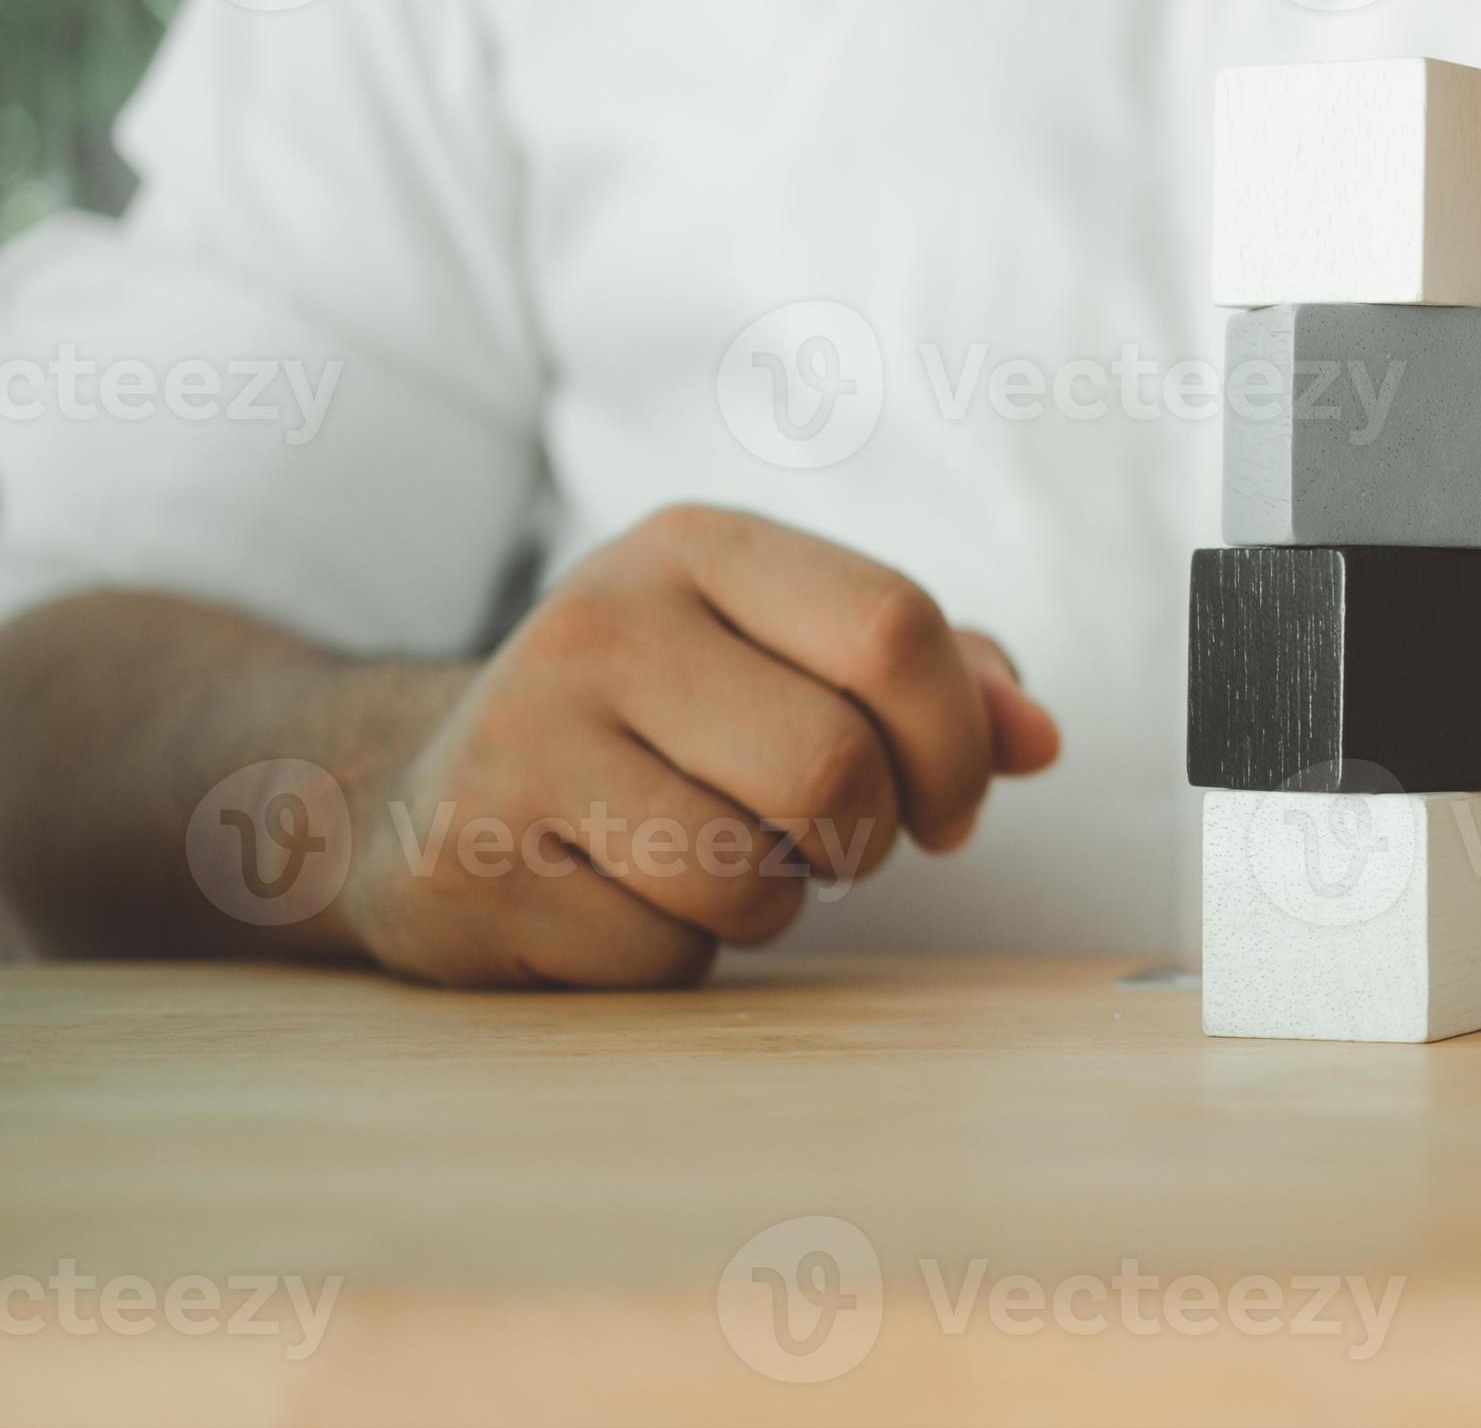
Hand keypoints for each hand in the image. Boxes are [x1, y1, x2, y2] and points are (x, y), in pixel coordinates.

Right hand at [333, 505, 1061, 987]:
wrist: (419, 791)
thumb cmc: (658, 723)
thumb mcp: (783, 656)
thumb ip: (932, 682)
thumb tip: (1040, 740)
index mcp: (698, 546)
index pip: (896, 628)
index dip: (958, 740)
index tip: (947, 804)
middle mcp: (600, 621)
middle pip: (836, 763)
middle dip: (865, 837)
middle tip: (828, 843)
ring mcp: (522, 739)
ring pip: (753, 874)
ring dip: (772, 900)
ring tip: (711, 858)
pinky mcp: (473, 863)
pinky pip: (664, 952)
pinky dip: (680, 953)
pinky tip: (619, 899)